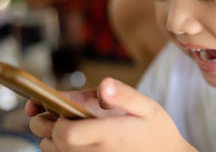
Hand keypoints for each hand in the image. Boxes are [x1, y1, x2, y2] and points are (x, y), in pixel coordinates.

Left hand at [30, 78, 196, 151]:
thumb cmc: (156, 131)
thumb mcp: (147, 107)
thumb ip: (125, 95)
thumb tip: (105, 84)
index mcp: (111, 134)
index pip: (68, 133)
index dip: (56, 120)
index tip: (60, 108)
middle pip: (53, 143)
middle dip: (45, 125)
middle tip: (53, 111)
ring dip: (51, 137)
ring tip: (65, 124)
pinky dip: (60, 148)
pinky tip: (73, 137)